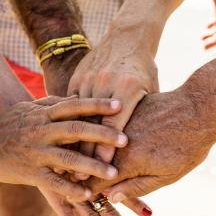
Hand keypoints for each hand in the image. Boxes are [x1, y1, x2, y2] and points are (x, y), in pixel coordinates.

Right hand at [0, 96, 127, 200]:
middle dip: (102, 135)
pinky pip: (54, 182)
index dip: (97, 105)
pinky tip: (88, 195)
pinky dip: (72, 189)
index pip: (75, 105)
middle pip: (77, 129)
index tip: (119, 105)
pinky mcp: (29, 172)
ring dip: (92, 166)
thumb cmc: (6, 123)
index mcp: (44, 112)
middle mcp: (42, 130)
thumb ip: (54, 104)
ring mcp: (36, 151)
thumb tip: (77, 96)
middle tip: (125, 140)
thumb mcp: (29, 108)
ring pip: (69, 158)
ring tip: (113, 174)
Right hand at [67, 20, 159, 167]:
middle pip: (92, 126)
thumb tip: (144, 151)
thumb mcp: (150, 90)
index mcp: (127, 88)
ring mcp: (87, 80)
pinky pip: (70, 106)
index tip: (105, 173)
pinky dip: (68, 127)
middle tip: (84, 179)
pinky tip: (66, 148)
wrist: (127, 36)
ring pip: (77, 118)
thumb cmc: (144, 69)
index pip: (114, 126)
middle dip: (86, 155)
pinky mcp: (76, 78)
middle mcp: (105, 83)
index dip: (108, 152)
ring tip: (72, 169)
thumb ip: (144, 117)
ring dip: (73, 145)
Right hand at [90, 89, 215, 201]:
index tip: (83, 195)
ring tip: (93, 158)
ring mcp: (121, 123)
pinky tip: (106, 138)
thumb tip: (111, 197)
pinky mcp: (127, 110)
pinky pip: (109, 125)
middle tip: (83, 178)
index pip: (95, 181)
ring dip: (94, 150)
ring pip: (98, 141)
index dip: (87, 190)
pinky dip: (106, 134)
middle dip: (87, 170)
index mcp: (127, 162)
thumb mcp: (166, 176)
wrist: (200, 110)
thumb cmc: (188, 148)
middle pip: (92, 160)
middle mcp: (117, 142)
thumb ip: (136, 187)